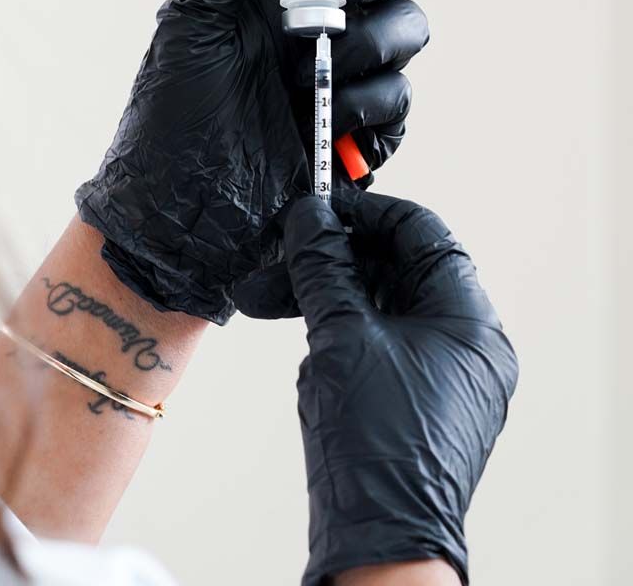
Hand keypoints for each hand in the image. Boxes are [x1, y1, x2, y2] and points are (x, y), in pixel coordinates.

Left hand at [75, 0, 427, 323]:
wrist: (179, 215)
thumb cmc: (169, 117)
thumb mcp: (191, 26)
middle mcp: (318, 18)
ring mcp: (343, 71)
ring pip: (409, 28)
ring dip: (375, 46)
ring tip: (317, 82)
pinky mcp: (359, 126)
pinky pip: (401, 101)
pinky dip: (376, 109)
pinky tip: (337, 128)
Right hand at [284, 191, 517, 584]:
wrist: (379, 540)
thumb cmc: (378, 448)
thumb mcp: (342, 337)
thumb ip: (324, 268)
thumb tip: (311, 219)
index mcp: (469, 319)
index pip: (420, 232)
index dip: (366, 212)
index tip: (321, 205)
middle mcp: (465, 343)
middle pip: (399, 266)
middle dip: (338, 255)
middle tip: (290, 246)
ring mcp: (441, 373)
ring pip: (382, 304)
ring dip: (329, 291)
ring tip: (275, 292)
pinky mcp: (414, 398)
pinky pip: (377, 340)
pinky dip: (339, 326)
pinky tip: (299, 324)